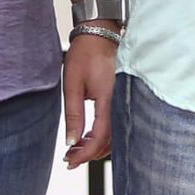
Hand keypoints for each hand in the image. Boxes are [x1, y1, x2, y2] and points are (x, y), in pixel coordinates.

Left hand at [61, 33, 116, 167]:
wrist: (100, 33)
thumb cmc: (85, 54)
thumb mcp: (72, 84)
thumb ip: (73, 115)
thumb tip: (71, 141)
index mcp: (109, 99)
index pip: (100, 138)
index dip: (85, 154)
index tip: (69, 161)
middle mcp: (121, 102)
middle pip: (110, 142)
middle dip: (89, 154)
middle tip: (70, 158)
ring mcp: (124, 100)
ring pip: (115, 136)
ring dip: (96, 147)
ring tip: (76, 149)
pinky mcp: (123, 98)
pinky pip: (116, 125)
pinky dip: (103, 136)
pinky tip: (89, 137)